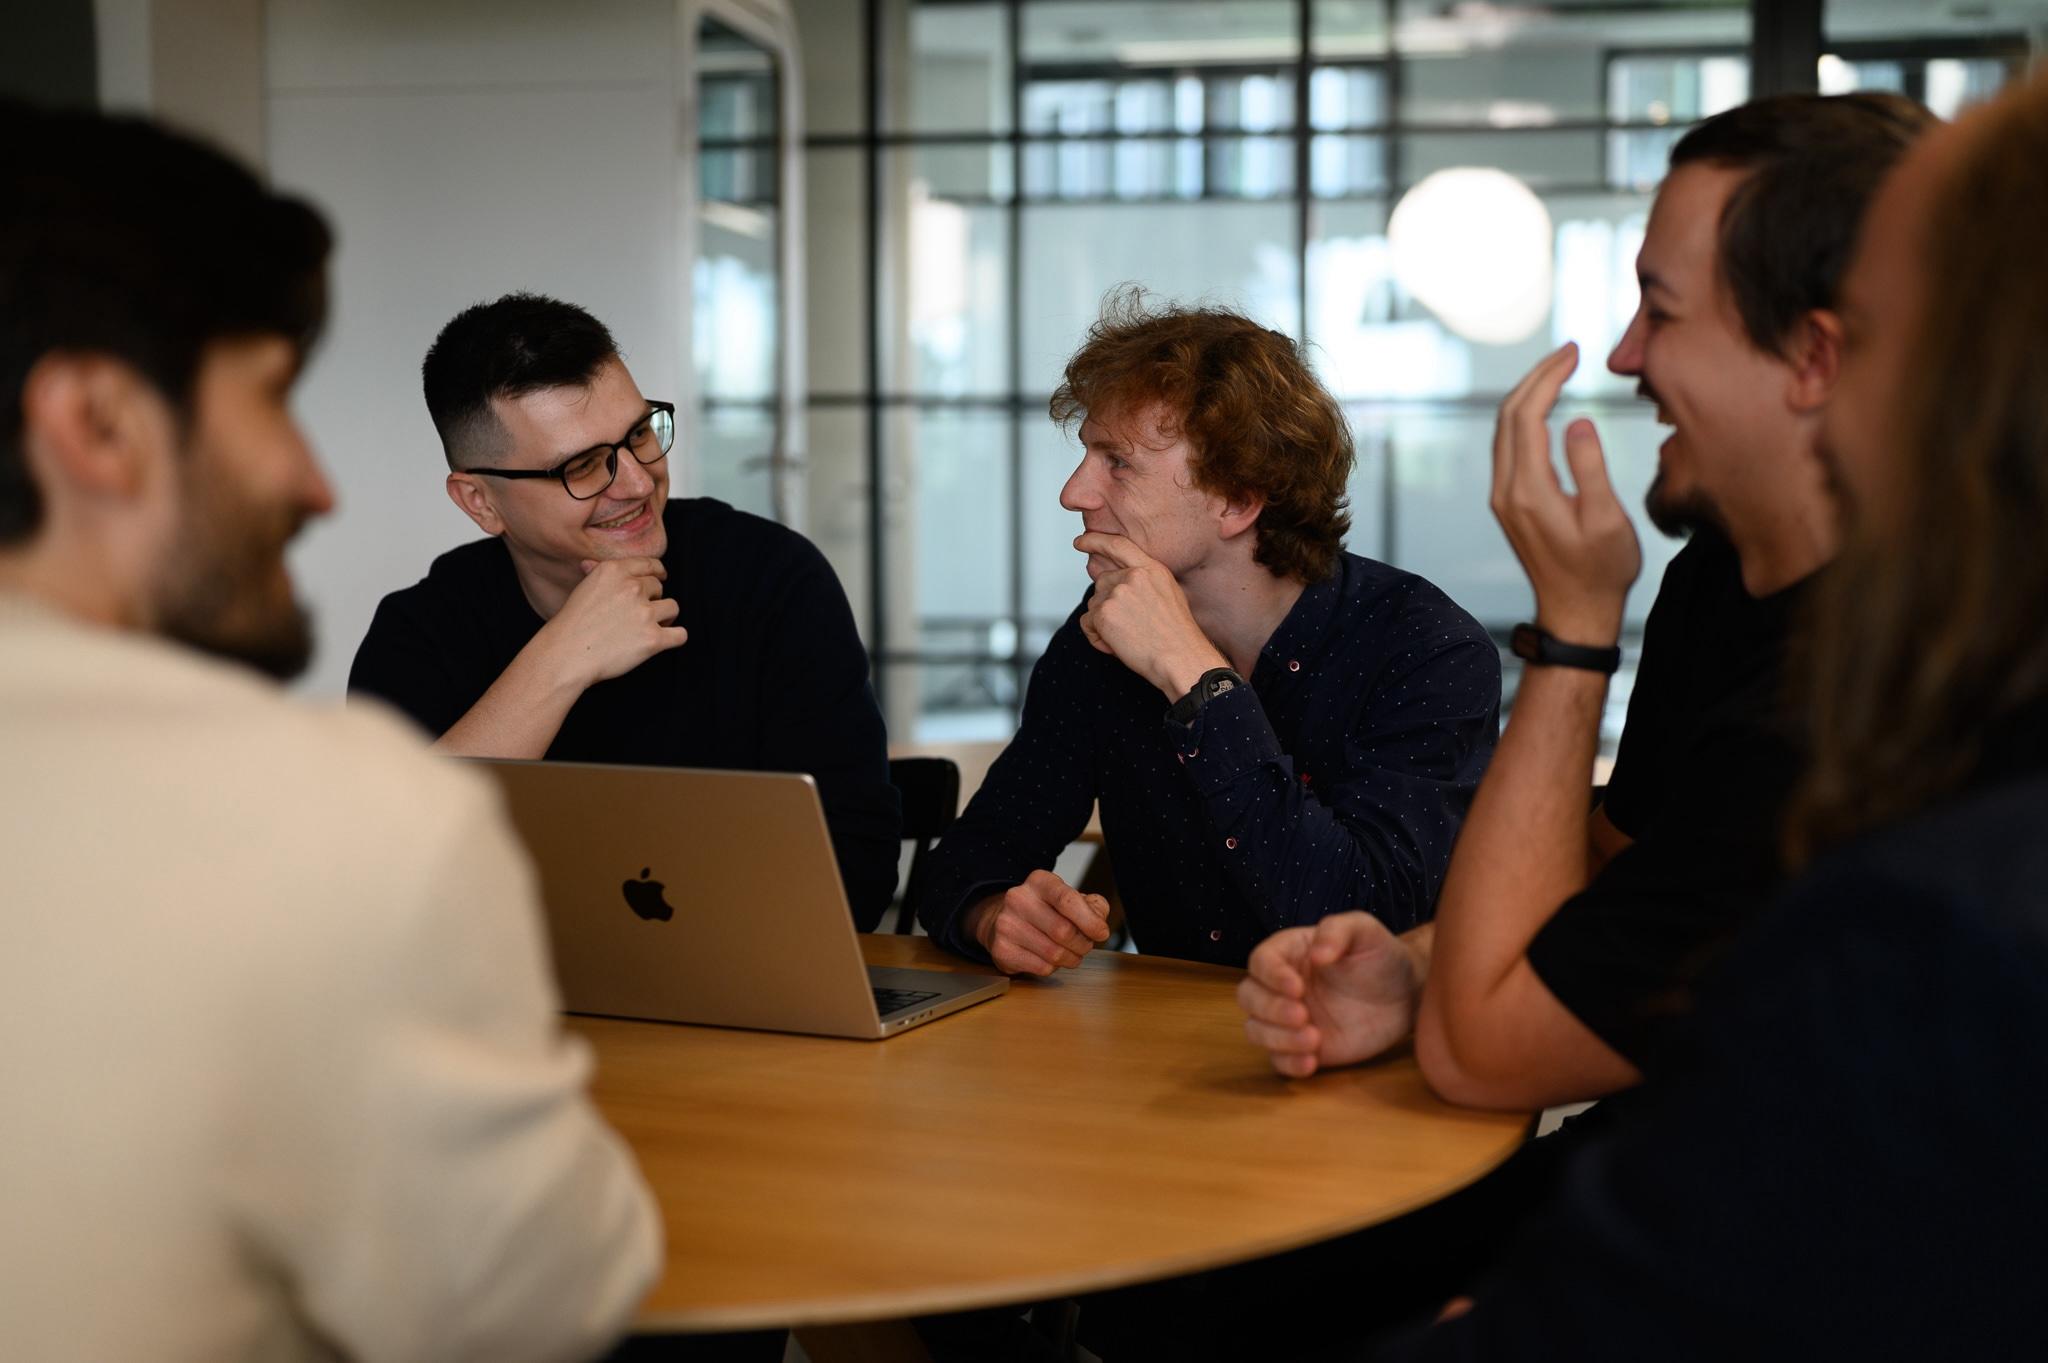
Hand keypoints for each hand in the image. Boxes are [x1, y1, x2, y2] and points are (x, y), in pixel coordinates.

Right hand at [536, 556, 686, 687]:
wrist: (567, 655)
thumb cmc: (571, 625)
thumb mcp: (581, 590)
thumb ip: (593, 574)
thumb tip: (590, 563)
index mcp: (614, 571)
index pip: (650, 564)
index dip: (657, 573)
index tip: (659, 579)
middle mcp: (632, 588)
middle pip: (660, 587)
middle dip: (654, 599)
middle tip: (641, 614)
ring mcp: (644, 613)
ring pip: (673, 608)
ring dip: (666, 617)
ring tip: (651, 627)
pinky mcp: (653, 638)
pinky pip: (680, 635)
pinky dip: (675, 637)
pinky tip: (666, 640)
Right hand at [968, 869, 1111, 976]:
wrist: (1004, 922)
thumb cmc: (1045, 911)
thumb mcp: (1071, 899)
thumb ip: (1094, 907)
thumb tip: (1098, 923)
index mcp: (1039, 881)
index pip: (1068, 900)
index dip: (1090, 921)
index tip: (1101, 932)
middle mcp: (1019, 899)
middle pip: (1064, 931)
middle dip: (1083, 944)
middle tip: (1085, 945)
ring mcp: (1007, 925)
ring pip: (1054, 953)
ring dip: (1071, 958)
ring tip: (1069, 952)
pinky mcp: (1002, 950)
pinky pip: (1042, 968)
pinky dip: (1054, 968)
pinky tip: (1049, 958)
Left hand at [1073, 532, 1228, 700]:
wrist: (1181, 659)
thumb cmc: (1178, 636)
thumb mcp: (1169, 595)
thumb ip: (1143, 583)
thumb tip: (1117, 584)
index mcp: (1152, 569)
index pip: (1118, 545)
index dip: (1095, 541)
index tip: (1080, 541)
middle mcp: (1133, 576)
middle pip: (1102, 583)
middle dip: (1108, 605)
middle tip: (1130, 628)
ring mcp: (1117, 593)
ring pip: (1094, 605)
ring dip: (1104, 624)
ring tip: (1130, 638)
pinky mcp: (1104, 613)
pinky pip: (1087, 623)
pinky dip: (1097, 637)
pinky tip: (1118, 646)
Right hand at [1237, 912, 1422, 1077]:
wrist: (1404, 995)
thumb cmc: (1379, 956)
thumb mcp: (1364, 930)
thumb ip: (1338, 931)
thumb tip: (1316, 954)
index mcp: (1288, 954)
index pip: (1260, 961)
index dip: (1271, 975)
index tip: (1297, 988)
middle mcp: (1279, 987)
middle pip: (1249, 997)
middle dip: (1270, 1009)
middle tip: (1303, 1015)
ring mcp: (1287, 1020)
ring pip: (1256, 1030)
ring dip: (1277, 1038)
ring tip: (1314, 1040)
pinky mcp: (1300, 1047)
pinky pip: (1278, 1060)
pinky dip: (1288, 1063)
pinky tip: (1312, 1062)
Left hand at [1490, 343, 1641, 644]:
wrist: (1575, 612)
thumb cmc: (1601, 571)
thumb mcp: (1607, 520)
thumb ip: (1591, 469)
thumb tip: (1577, 422)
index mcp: (1529, 491)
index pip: (1527, 416)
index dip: (1548, 378)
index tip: (1573, 351)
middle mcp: (1506, 491)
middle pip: (1508, 416)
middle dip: (1536, 377)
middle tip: (1568, 351)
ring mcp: (1503, 497)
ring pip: (1504, 430)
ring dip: (1527, 394)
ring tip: (1560, 369)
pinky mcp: (1509, 503)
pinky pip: (1508, 447)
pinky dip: (1524, 417)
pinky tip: (1546, 407)